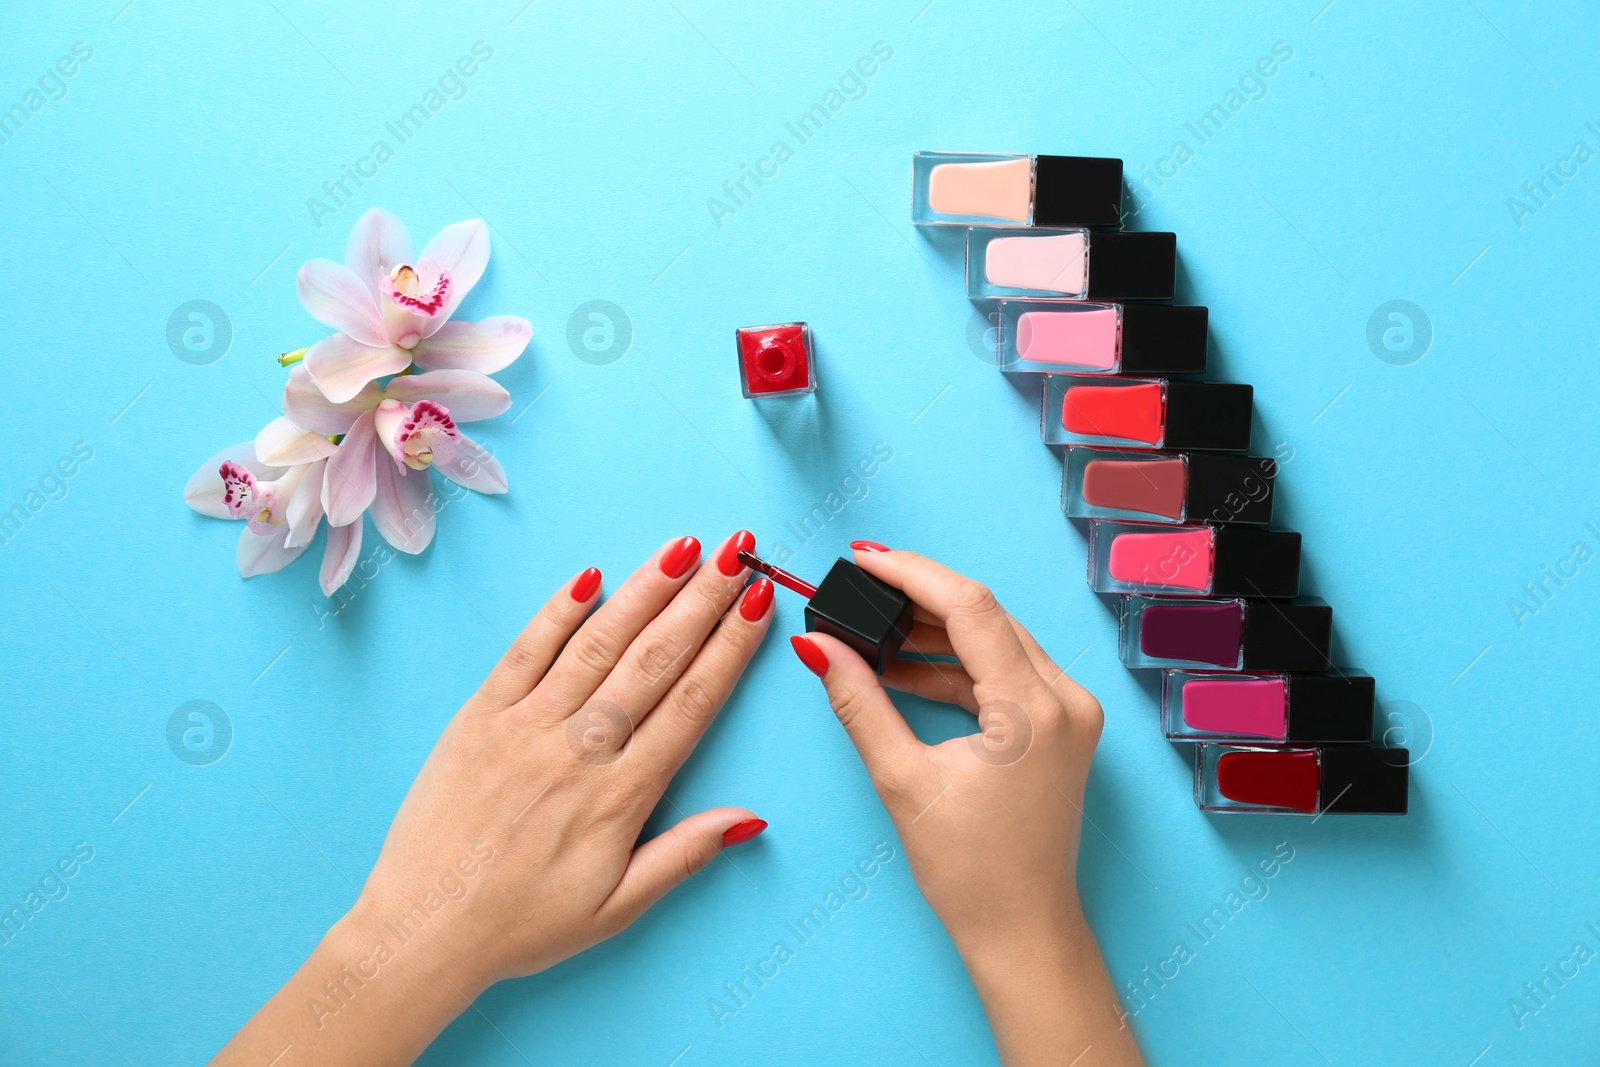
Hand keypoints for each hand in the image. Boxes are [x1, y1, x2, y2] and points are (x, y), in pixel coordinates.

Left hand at [215, 532, 775, 1065]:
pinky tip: (589, 577)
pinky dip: (557, 611)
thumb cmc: (521, 924)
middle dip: (700, 599)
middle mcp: (577, 749)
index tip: (757, 602)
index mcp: (619, 795)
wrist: (422, 929)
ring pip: (597, 643)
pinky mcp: (478, 717)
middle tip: (734, 551)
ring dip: (643, 590)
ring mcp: (525, 726)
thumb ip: (684, 855)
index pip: (690, 703)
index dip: (729, 647)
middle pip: (653, 659)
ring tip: (681, 548)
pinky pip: (524, 651)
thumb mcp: (617, 908)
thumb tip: (751, 818)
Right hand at [791, 545, 1141, 1065]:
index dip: (910, 573)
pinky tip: (904, 669)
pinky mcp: (1061, 726)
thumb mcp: (902, 780)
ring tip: (871, 630)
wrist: (1023, 930)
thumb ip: (859, 703)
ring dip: (934, 632)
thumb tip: (818, 645)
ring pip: (996, 639)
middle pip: (986, 615)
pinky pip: (1005, 671)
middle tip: (859, 586)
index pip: (970, 606)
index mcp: (1034, 708)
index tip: (862, 557)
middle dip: (918, 596)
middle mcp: (1065, 698)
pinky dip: (955, 666)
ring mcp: (1070, 712)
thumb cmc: (971, 872)